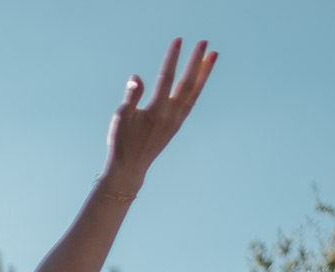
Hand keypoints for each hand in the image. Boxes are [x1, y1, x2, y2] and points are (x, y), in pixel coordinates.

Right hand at [103, 39, 216, 189]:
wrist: (130, 167)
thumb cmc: (122, 141)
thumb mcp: (121, 118)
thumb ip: (131, 97)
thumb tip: (136, 77)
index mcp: (156, 112)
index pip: (167, 79)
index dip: (173, 59)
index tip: (179, 41)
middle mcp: (171, 115)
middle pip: (188, 83)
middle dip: (196, 62)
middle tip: (204, 42)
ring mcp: (176, 120)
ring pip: (194, 92)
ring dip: (204, 72)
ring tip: (213, 55)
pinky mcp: (177, 124)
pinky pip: (191, 101)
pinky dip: (198, 86)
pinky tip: (201, 76)